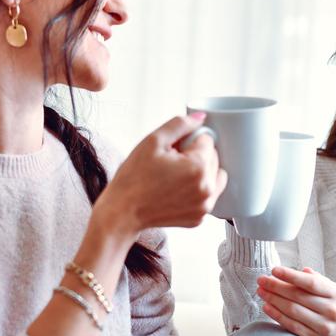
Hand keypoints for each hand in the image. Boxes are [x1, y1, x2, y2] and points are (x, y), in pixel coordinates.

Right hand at [95, 114, 226, 235]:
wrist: (123, 211)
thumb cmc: (133, 179)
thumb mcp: (153, 141)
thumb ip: (180, 124)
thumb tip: (200, 118)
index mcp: (198, 167)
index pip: (207, 140)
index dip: (187, 141)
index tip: (171, 151)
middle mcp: (207, 189)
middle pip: (212, 158)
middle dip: (194, 156)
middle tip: (169, 164)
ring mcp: (204, 206)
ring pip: (213, 176)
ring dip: (200, 172)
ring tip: (174, 178)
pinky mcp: (199, 217)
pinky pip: (207, 195)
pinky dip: (196, 190)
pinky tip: (176, 191)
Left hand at [257, 266, 335, 335]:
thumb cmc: (328, 308)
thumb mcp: (329, 291)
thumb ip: (316, 279)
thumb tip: (302, 270)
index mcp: (335, 294)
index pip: (310, 283)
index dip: (291, 275)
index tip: (274, 270)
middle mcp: (331, 310)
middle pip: (298, 296)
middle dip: (276, 286)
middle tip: (261, 280)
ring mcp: (323, 326)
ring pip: (292, 310)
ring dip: (273, 299)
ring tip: (261, 291)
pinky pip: (291, 325)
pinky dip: (276, 315)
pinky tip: (266, 306)